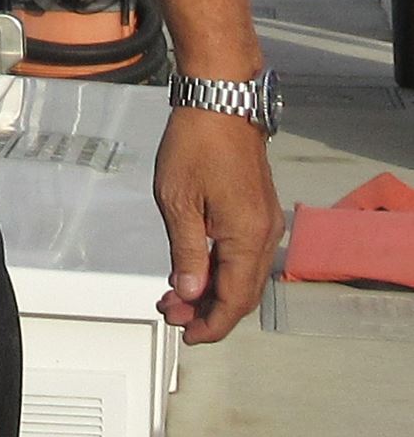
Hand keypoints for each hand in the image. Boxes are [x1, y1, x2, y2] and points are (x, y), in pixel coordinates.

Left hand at [153, 107, 284, 344]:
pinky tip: (193, 268)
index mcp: (247, 238)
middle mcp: (265, 235)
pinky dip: (221, 269)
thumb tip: (189, 293)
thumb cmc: (195, 146)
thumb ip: (185, 253)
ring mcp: (266, 222)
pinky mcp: (259, 210)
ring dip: (213, 290)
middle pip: (243, 293)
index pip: (233, 301)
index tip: (184, 336)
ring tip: (174, 296)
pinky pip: (245, 254)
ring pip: (245, 275)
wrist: (221, 100)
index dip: (210, 325)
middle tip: (169, 315)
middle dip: (208, 311)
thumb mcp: (178, 203)